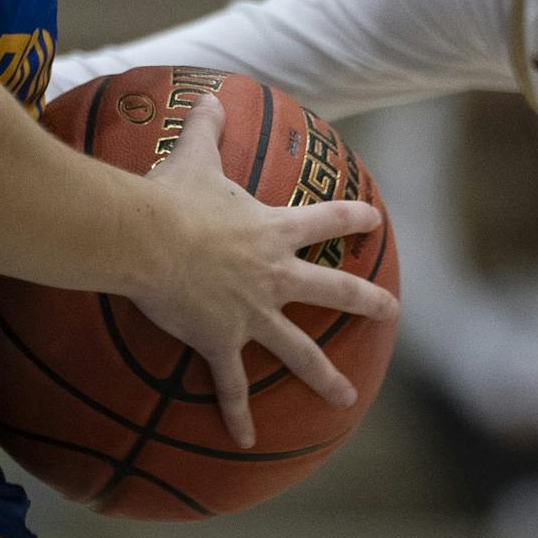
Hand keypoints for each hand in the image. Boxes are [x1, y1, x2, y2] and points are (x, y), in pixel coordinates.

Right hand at [127, 95, 398, 449]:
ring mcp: (252, 313)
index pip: (326, 220)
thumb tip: (209, 96)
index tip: (375, 222)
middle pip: (333, 291)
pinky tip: (246, 440)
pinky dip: (237, 413)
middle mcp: (274, 275)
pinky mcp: (221, 341)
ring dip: (325, 376)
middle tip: (391, 310)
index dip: (353, 220)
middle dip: (367, 301)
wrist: (146, 238)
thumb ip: (205, 129)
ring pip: (300, 350)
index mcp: (273, 230)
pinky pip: (232, 384)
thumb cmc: (170, 197)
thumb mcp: (192, 156)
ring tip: (347, 396)